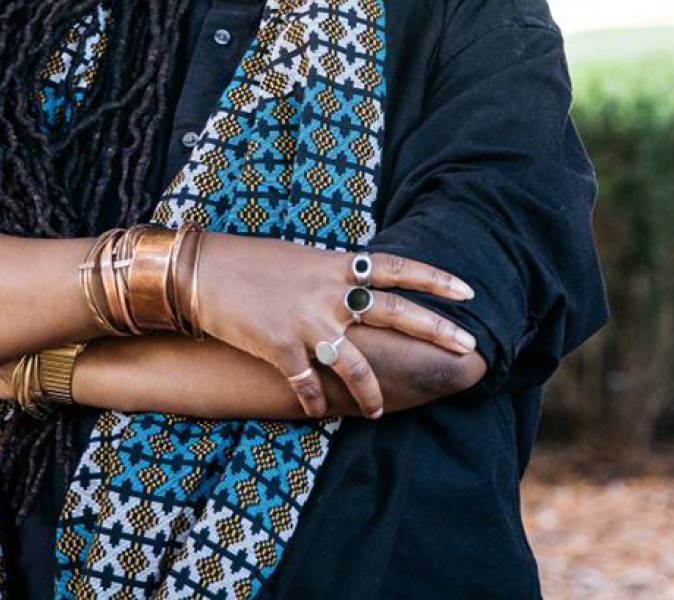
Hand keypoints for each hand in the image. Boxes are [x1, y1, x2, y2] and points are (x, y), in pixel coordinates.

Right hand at [196, 235, 478, 421]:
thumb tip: (360, 287)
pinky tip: (317, 411)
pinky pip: (309, 385)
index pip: (399, 268)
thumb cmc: (253, 263)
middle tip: (468, 347)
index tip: (467, 292)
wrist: (204, 272)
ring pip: (356, 364)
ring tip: (378, 412)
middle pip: (396, 312)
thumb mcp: (303, 261)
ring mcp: (308, 322)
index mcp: (338, 265)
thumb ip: (335, 276)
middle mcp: (331, 293)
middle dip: (435, 330)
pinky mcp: (282, 348)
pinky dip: (314, 401)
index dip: (435, 279)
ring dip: (371, 392)